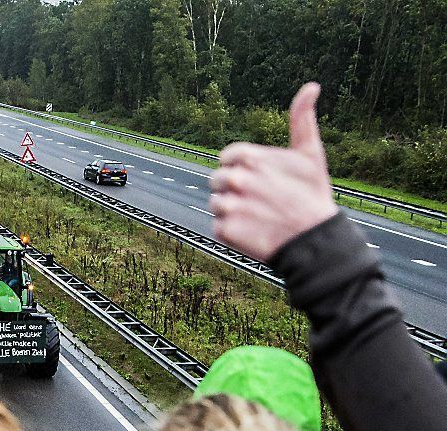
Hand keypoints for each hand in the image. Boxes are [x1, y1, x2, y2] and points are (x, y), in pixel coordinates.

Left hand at [210, 83, 337, 261]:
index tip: (260, 180)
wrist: (315, 241)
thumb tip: (311, 86)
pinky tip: (253, 231)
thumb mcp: (310, 154)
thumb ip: (302, 119)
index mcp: (249, 158)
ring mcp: (229, 205)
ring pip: (216, 203)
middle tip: (261, 201)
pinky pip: (218, 226)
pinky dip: (232, 231)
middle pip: (218, 180)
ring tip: (258, 216)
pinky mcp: (225, 230)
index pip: (227, 158)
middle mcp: (235, 179)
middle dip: (235, 189)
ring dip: (232, 210)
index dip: (242, 169)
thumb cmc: (313, 196)